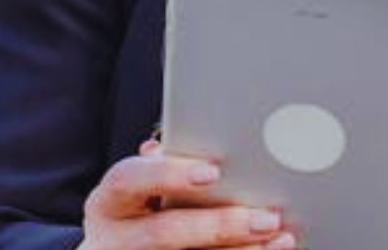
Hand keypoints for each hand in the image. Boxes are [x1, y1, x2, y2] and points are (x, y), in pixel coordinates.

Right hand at [77, 140, 296, 249]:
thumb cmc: (133, 208)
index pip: (129, 180)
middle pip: (165, 233)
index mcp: (109, 201)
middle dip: (220, 225)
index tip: (213, 171)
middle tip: (267, 217)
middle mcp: (114, 239)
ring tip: (279, 238)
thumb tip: (196, 149)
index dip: (169, 174)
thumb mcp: (136, 186)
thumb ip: (163, 166)